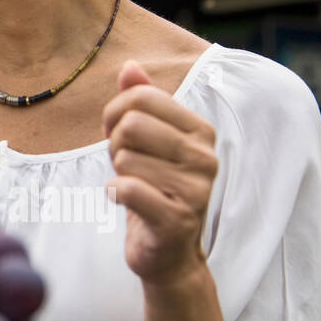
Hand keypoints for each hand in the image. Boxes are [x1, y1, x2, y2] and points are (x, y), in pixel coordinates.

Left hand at [103, 60, 218, 288]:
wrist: (167, 253)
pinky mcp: (177, 220)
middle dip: (115, 144)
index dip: (115, 113)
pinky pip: (128, 188)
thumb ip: (141, 102)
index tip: (118, 135)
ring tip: (133, 186)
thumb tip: (130, 66)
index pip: (141, 97)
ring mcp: (196, 190)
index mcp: (200, 131)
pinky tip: (124, 201)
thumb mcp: (146, 141)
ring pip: (125, 158)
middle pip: (131, 124)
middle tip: (125, 165)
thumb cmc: (153, 188)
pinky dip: (114, 193)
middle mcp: (206, 158)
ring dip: (118, 173)